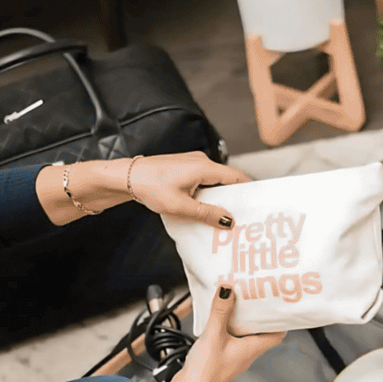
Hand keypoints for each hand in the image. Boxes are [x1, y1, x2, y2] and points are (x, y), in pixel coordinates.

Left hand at [126, 152, 248, 228]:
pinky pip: (204, 179)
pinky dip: (207, 192)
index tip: (255, 204)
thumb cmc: (150, 187)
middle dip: (233, 197)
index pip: (236, 176)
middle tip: (239, 215)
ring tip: (220, 214)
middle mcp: (201, 161)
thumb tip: (228, 220)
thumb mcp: (181, 206)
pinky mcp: (184, 167)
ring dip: (218, 196)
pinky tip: (202, 206)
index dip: (248, 190)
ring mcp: (192, 162)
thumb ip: (206, 214)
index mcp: (204, 167)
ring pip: (214, 180)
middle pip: (227, 179)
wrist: (127, 176)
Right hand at [171, 283, 282, 381]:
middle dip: (259, 314)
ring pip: (244, 335)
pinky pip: (230, 338)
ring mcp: (234, 356)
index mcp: (252, 348)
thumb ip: (220, 311)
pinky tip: (218, 319)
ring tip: (238, 302)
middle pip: (260, 331)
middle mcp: (246, 354)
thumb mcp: (214, 335)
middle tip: (257, 297)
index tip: (280, 304)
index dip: (281, 320)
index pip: (277, 334)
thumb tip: (227, 289)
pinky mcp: (221, 358)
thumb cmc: (206, 371)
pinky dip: (228, 327)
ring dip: (242, 320)